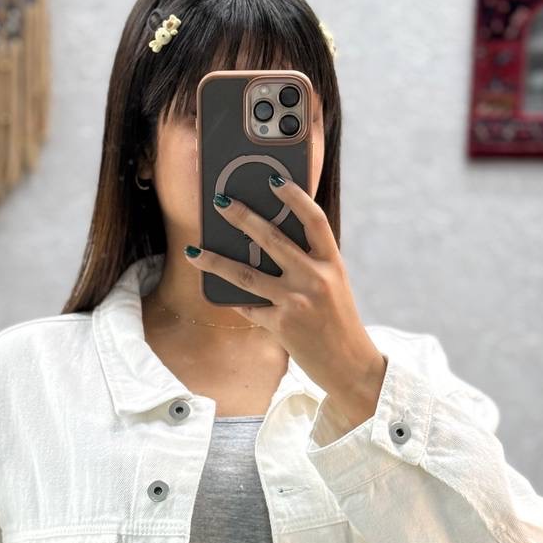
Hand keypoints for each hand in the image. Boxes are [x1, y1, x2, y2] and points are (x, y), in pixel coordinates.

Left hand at [185, 177, 386, 427]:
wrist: (348, 363)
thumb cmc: (337, 320)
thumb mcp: (332, 285)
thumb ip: (308, 263)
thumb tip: (266, 243)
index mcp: (331, 263)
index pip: (313, 219)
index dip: (293, 196)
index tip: (272, 179)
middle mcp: (314, 278)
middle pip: (271, 238)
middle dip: (241, 217)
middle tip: (219, 202)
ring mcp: (296, 301)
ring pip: (245, 274)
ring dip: (215, 261)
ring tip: (194, 251)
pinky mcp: (280, 324)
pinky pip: (248, 306)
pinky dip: (235, 300)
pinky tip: (220, 293)